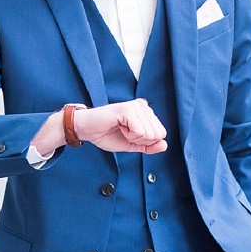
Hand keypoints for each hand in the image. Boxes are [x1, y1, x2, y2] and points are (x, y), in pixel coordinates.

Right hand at [30, 99, 167, 155]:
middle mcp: (143, 106)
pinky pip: (140, 132)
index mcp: (146, 112)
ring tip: (120, 129)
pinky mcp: (127, 110)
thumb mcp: (132, 144)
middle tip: (124, 132)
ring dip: (133, 137)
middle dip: (140, 140)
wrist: (86, 129)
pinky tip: (118, 127)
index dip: (145, 141)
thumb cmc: (106, 134)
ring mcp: (135, 106)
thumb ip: (149, 146)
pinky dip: (129, 135)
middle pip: (157, 134)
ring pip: (149, 134)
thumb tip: (164, 145)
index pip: (161, 134)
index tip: (128, 134)